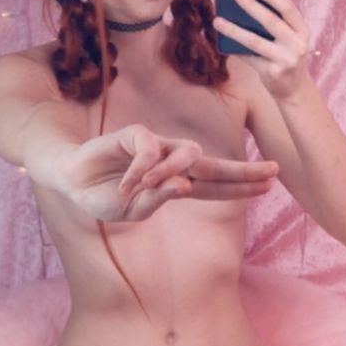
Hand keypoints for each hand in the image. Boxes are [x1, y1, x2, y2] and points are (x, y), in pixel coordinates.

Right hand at [56, 123, 278, 221]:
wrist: (73, 180)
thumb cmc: (104, 196)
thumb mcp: (133, 210)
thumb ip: (157, 200)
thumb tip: (184, 187)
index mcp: (176, 184)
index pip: (215, 186)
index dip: (240, 186)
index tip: (268, 185)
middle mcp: (172, 163)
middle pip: (215, 165)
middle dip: (244, 170)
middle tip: (272, 171)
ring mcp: (157, 147)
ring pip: (187, 154)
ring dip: (171, 174)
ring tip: (144, 187)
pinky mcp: (138, 135)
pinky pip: (151, 151)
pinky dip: (141, 170)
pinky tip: (127, 184)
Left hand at [212, 0, 310, 99]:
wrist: (294, 91)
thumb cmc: (287, 58)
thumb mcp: (290, 40)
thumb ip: (278, 24)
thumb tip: (248, 3)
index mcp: (302, 32)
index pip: (288, 8)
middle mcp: (297, 45)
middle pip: (270, 21)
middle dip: (250, 5)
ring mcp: (285, 60)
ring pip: (254, 41)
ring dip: (233, 29)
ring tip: (217, 20)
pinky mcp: (273, 73)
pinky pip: (249, 57)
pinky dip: (236, 49)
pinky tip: (223, 42)